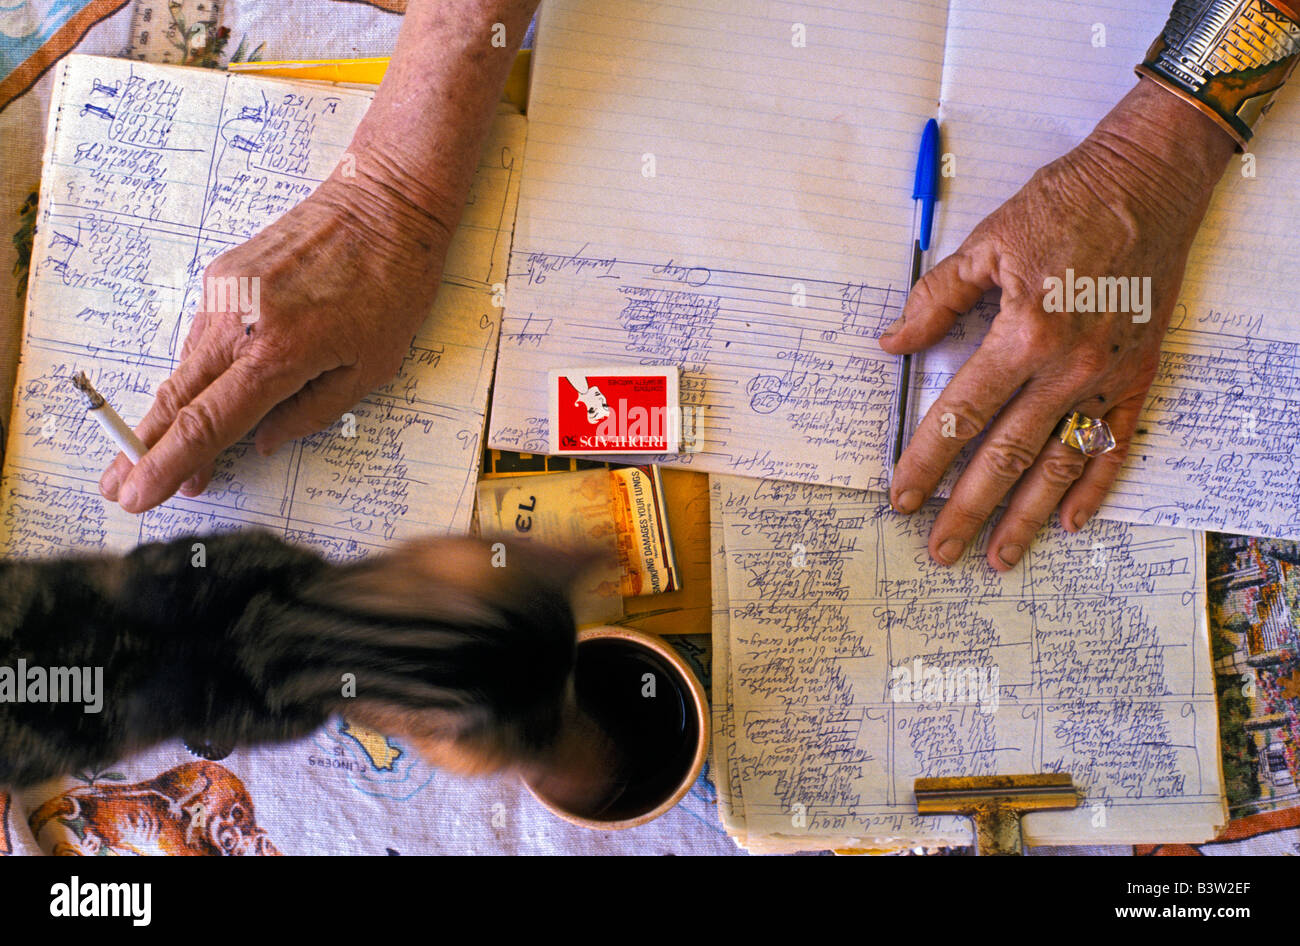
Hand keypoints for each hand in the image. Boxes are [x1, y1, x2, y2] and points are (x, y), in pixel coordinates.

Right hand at [99, 172, 451, 512]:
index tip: (137, 495)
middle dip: (142, 450)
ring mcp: (223, 294)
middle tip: (117, 488)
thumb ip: (311, 412)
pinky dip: (200, 370)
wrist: (383, 204)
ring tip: (159, 454)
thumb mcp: (372, 367)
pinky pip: (201, 335)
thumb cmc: (393, 287)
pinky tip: (207, 393)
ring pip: (185, 368)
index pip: (207, 424)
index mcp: (278, 353)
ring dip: (171, 414)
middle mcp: (238, 323)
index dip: (167, 465)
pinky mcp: (222, 273)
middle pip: (175, 400)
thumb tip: (262, 443)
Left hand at [879, 79, 1234, 569]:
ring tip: (1000, 556)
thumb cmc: (1068, 204)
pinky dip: (1095, 485)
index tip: (902, 496)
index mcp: (1022, 335)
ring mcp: (1107, 377)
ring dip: (1027, 517)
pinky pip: (1115, 443)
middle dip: (968, 509)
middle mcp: (1066, 368)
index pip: (959, 416)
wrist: (1150, 180)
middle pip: (1005, 456)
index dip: (926, 462)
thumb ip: (936, 299)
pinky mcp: (1139, 374)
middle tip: (941, 551)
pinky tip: (1072, 520)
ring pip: (1059, 464)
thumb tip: (892, 342)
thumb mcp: (988, 242)